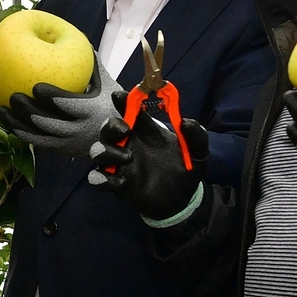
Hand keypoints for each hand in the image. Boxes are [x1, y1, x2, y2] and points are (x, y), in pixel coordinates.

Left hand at [0, 55, 122, 159]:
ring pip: (40, 136)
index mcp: (92, 112)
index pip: (69, 105)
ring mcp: (69, 144)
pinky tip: (7, 122)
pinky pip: (37, 143)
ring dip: (19, 125)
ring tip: (2, 110)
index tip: (35, 86)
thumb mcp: (107, 85)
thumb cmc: (110, 104)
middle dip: (29, 112)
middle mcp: (81, 131)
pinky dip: (21, 133)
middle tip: (14, 97)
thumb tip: (80, 39)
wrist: (119, 140)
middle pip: (50, 123)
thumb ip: (93, 65)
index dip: (52, 97)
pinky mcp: (61, 150)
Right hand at [87, 107, 207, 221]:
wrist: (184, 200)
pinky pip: (98, 178)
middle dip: (111, 126)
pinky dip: (103, 179)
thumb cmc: (187, 170)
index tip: (119, 96)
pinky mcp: (117, 184)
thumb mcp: (198, 152)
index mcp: (146, 131)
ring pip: (98, 151)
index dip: (123, 101)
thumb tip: (185, 122)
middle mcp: (129, 144)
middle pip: (108, 128)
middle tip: (125, 130)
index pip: (130, 111)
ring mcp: (120, 164)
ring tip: (128, 158)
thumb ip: (196, 135)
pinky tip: (121, 182)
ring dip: (107, 152)